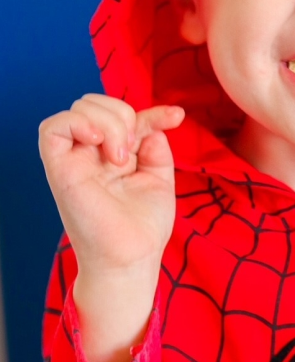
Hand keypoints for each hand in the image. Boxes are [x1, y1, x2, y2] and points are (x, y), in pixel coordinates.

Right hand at [39, 94, 184, 361]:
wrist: (133, 257)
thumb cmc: (143, 227)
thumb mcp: (159, 179)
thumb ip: (155, 147)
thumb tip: (156, 123)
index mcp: (113, 156)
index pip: (126, 117)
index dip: (151, 112)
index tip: (176, 116)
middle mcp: (91, 155)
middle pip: (97, 104)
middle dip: (124, 115)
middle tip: (135, 150)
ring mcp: (74, 160)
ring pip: (79, 109)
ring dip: (110, 122)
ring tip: (121, 156)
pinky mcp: (59, 169)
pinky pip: (53, 127)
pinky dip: (80, 124)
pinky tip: (101, 144)